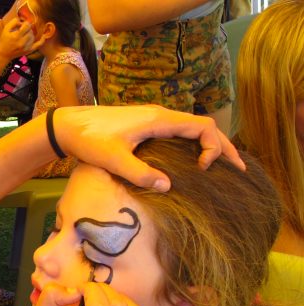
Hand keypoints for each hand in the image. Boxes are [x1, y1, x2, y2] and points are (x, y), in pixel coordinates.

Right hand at [0, 19, 45, 60]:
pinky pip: (38, 45)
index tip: (21, 25)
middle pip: (30, 31)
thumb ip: (14, 22)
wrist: (4, 54)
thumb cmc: (4, 40)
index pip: (27, 25)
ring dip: (30, 34)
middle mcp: (22, 42)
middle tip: (22, 31)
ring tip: (24, 36)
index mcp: (16, 36)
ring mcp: (26, 47)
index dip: (25, 23)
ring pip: (33, 36)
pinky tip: (44, 36)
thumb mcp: (6, 29)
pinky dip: (42, 40)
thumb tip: (22, 21)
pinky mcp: (29, 51)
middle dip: (27, 29)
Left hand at [53, 105, 244, 192]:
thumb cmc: (89, 140)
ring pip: (191, 130)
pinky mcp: (144, 127)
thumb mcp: (113, 159)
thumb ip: (140, 173)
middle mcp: (160, 116)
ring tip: (222, 167)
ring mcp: (153, 120)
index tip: (205, 169)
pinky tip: (192, 163)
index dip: (215, 147)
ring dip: (209, 146)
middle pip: (203, 127)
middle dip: (223, 147)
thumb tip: (169, 187)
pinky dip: (192, 146)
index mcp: (159, 120)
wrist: (68, 126)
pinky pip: (177, 134)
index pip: (203, 127)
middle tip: (240, 170)